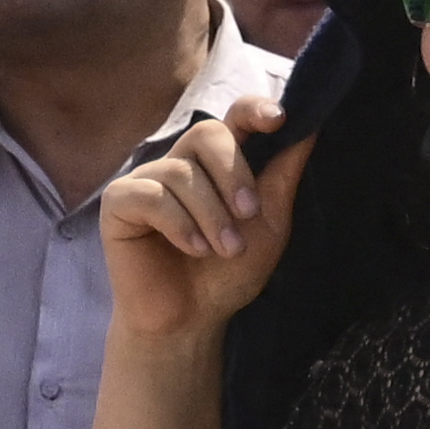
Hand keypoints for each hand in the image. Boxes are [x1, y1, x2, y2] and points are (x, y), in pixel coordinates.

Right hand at [98, 101, 295, 364]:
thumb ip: (282, 176)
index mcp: (218, 164)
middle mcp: (181, 164)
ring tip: (222, 250)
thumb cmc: (229, 272)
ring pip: (181, 172)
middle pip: (207, 133)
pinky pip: (150, 196)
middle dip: (233, 173)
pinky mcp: (119, 203)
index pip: (233, 118)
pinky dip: (178, 224)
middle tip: (248, 214)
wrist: (192, 318)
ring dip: (211, 215)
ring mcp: (147, 181)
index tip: (278, 119)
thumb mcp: (269, 223)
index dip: (253, 110)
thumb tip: (310, 129)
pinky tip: (192, 248)